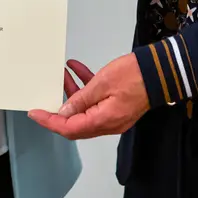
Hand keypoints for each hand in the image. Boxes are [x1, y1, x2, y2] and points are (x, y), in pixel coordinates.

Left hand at [29, 54, 148, 139]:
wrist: (162, 71)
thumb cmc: (134, 75)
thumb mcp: (102, 83)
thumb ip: (81, 99)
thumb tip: (64, 112)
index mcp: (103, 121)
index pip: (69, 128)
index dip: (50, 121)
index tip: (35, 113)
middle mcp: (108, 124)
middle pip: (75, 123)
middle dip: (59, 109)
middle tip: (45, 96)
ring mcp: (114, 116)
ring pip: (85, 110)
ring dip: (72, 94)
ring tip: (62, 74)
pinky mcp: (118, 106)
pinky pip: (97, 101)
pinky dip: (86, 88)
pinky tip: (77, 69)